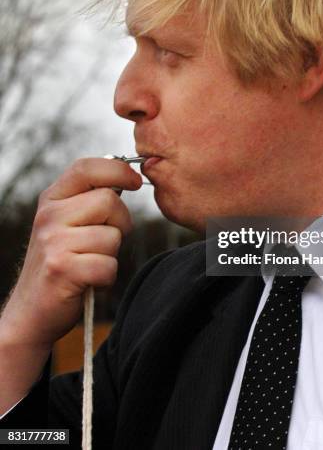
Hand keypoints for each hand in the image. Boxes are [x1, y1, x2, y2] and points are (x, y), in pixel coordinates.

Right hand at [0, 157, 141, 350]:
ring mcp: (53, 242)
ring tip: (90, 262)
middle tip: (105, 241)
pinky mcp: (62, 269)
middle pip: (109, 201)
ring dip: (111, 254)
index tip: (135, 182)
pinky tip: (88, 280)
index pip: (87, 167)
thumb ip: (90, 198)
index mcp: (52, 199)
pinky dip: (106, 277)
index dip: (118, 170)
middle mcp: (49, 216)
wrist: (31, 311)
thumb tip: (129, 176)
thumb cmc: (63, 262)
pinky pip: (108, 265)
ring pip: (112, 236)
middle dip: (120, 222)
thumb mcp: (67, 222)